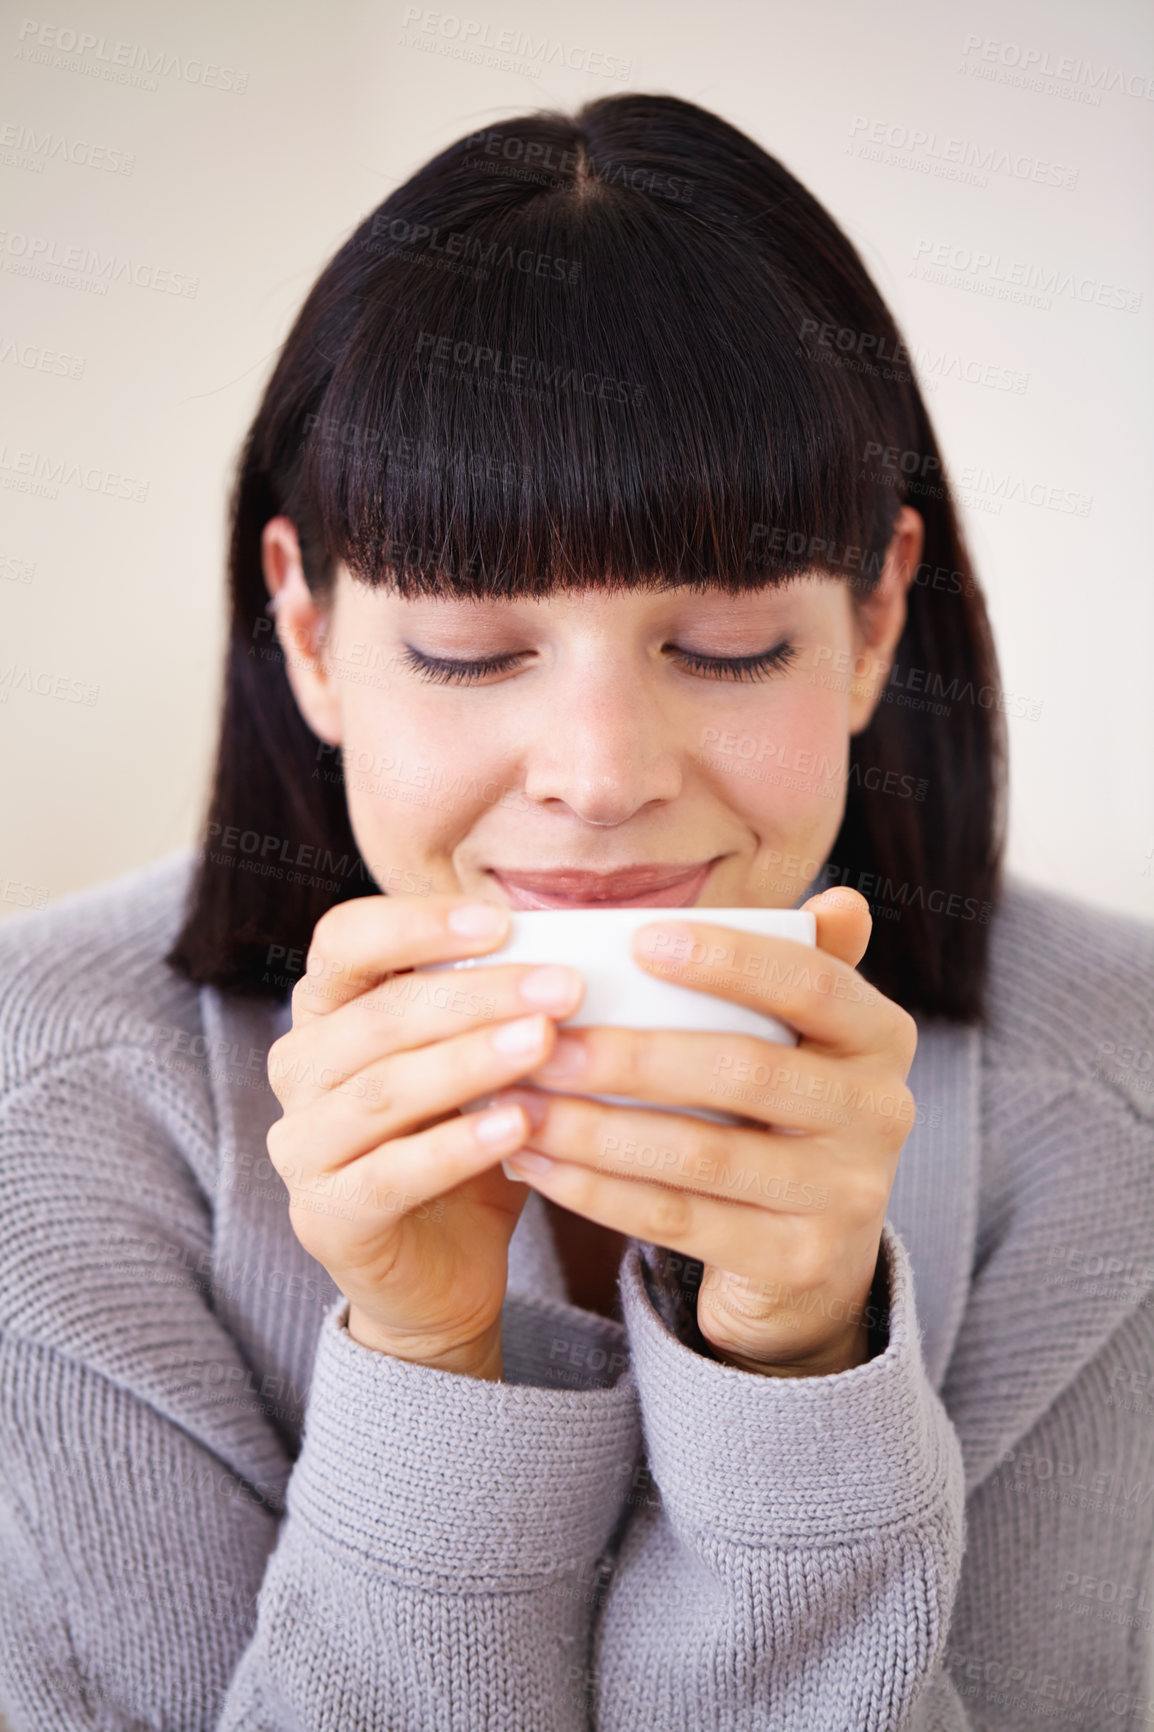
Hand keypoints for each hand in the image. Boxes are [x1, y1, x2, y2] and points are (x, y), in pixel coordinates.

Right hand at [264, 893, 584, 1378]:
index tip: (501, 921)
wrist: (443, 1271)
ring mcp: (302, 1145)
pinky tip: (518, 1126)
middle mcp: (299, 1068)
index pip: (346, 940)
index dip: (416, 924)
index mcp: (328, 1010)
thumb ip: (498, 1005)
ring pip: (384, 1090)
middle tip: (562, 987)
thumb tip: (572, 946)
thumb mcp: (480, 1060)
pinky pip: (391, 1172)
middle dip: (477, 995)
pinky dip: (457, 1146)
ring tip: (543, 1043)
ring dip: (470, 1062)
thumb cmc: (465, 1141)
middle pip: (380, 1014)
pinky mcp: (326, 1215)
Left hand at [488, 889, 916, 1376]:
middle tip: (545, 1040)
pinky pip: (678, 1220)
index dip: (729, 959)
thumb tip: (837, 899)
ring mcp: (847, 1195)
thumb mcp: (801, 1039)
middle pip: (744, 1071)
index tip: (636, 940)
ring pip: (701, 1154)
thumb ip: (799, 969)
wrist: (809, 1256)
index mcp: (881, 1036)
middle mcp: (882, 1112)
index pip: (812, 982)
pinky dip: (597, 1190)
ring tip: (522, 1104)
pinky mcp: (798, 1260)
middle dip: (632, 1055)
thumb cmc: (776, 1111)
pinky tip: (537, 1163)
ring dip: (596, 1129)